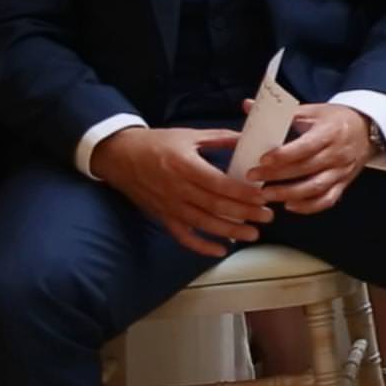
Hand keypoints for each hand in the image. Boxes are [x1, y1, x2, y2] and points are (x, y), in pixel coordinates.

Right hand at [91, 127, 268, 256]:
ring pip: (202, 223)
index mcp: (185, 165)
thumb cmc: (156, 143)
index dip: (242, 193)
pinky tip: (221, 250)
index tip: (263, 197)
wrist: (118, 155)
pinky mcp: (162, 216)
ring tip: (252, 234)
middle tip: (267, 217)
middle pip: (215, 206)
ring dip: (229, 231)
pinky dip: (201, 245)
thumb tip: (248, 140)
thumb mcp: (189, 135)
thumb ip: (220, 138)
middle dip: (244, 213)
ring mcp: (168, 205)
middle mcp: (177, 188)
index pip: (219, 184)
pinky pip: (182, 235)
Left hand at [248, 104, 374, 214]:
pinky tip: (289, 205)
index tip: (263, 159)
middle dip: (277, 175)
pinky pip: (327, 200)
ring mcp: (342, 170)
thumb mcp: (313, 110)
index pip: (306, 146)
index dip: (284, 155)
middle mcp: (338, 153)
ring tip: (266, 195)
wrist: (367, 129)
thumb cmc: (336, 119)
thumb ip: (281, 113)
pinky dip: (309, 206)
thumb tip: (248, 105)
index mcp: (330, 131)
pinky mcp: (344, 183)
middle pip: (306, 168)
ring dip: (289, 194)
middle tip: (252, 177)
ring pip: (315, 187)